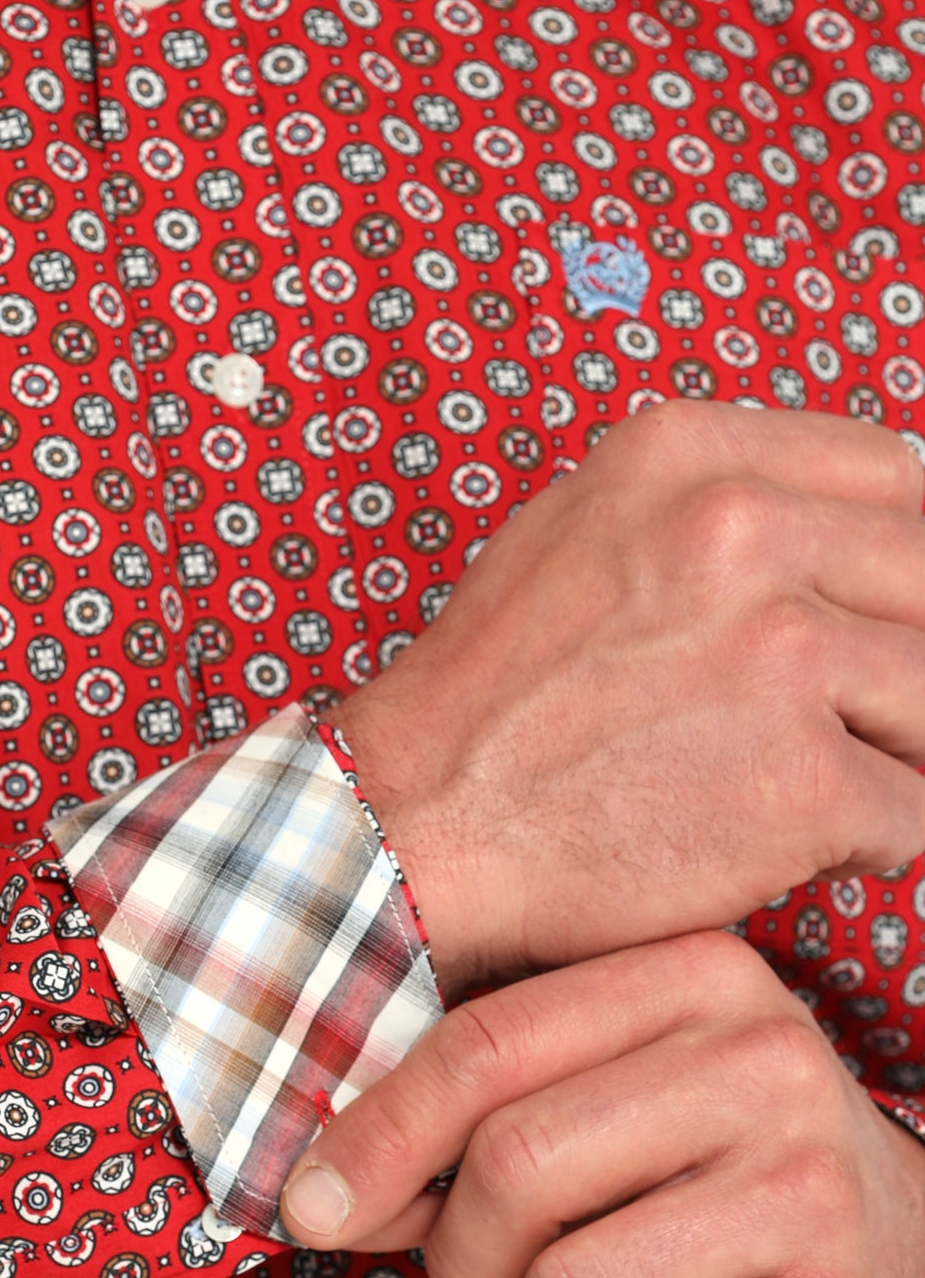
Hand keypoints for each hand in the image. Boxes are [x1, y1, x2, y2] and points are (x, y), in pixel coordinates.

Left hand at [280, 931, 924, 1275]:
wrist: (893, 1230)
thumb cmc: (716, 1159)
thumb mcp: (624, 1087)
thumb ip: (507, 1101)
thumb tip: (329, 1181)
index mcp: (687, 966)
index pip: (487, 1041)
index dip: (379, 1129)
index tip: (311, 1198)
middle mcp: (753, 1037)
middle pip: (514, 1154)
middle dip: (449, 1244)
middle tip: (447, 1275)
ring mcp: (796, 1151)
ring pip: (558, 1259)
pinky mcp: (819, 1248)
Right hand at [328, 400, 924, 997]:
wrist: (420, 817)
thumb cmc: (499, 685)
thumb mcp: (584, 523)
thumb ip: (715, 500)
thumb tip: (851, 519)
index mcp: (689, 453)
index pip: (892, 472)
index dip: (895, 553)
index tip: (869, 609)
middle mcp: (741, 527)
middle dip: (897, 656)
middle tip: (836, 711)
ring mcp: (778, 650)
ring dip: (889, 750)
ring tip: (799, 775)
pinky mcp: (803, 780)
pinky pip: (918, 813)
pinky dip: (868, 842)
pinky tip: (785, 839)